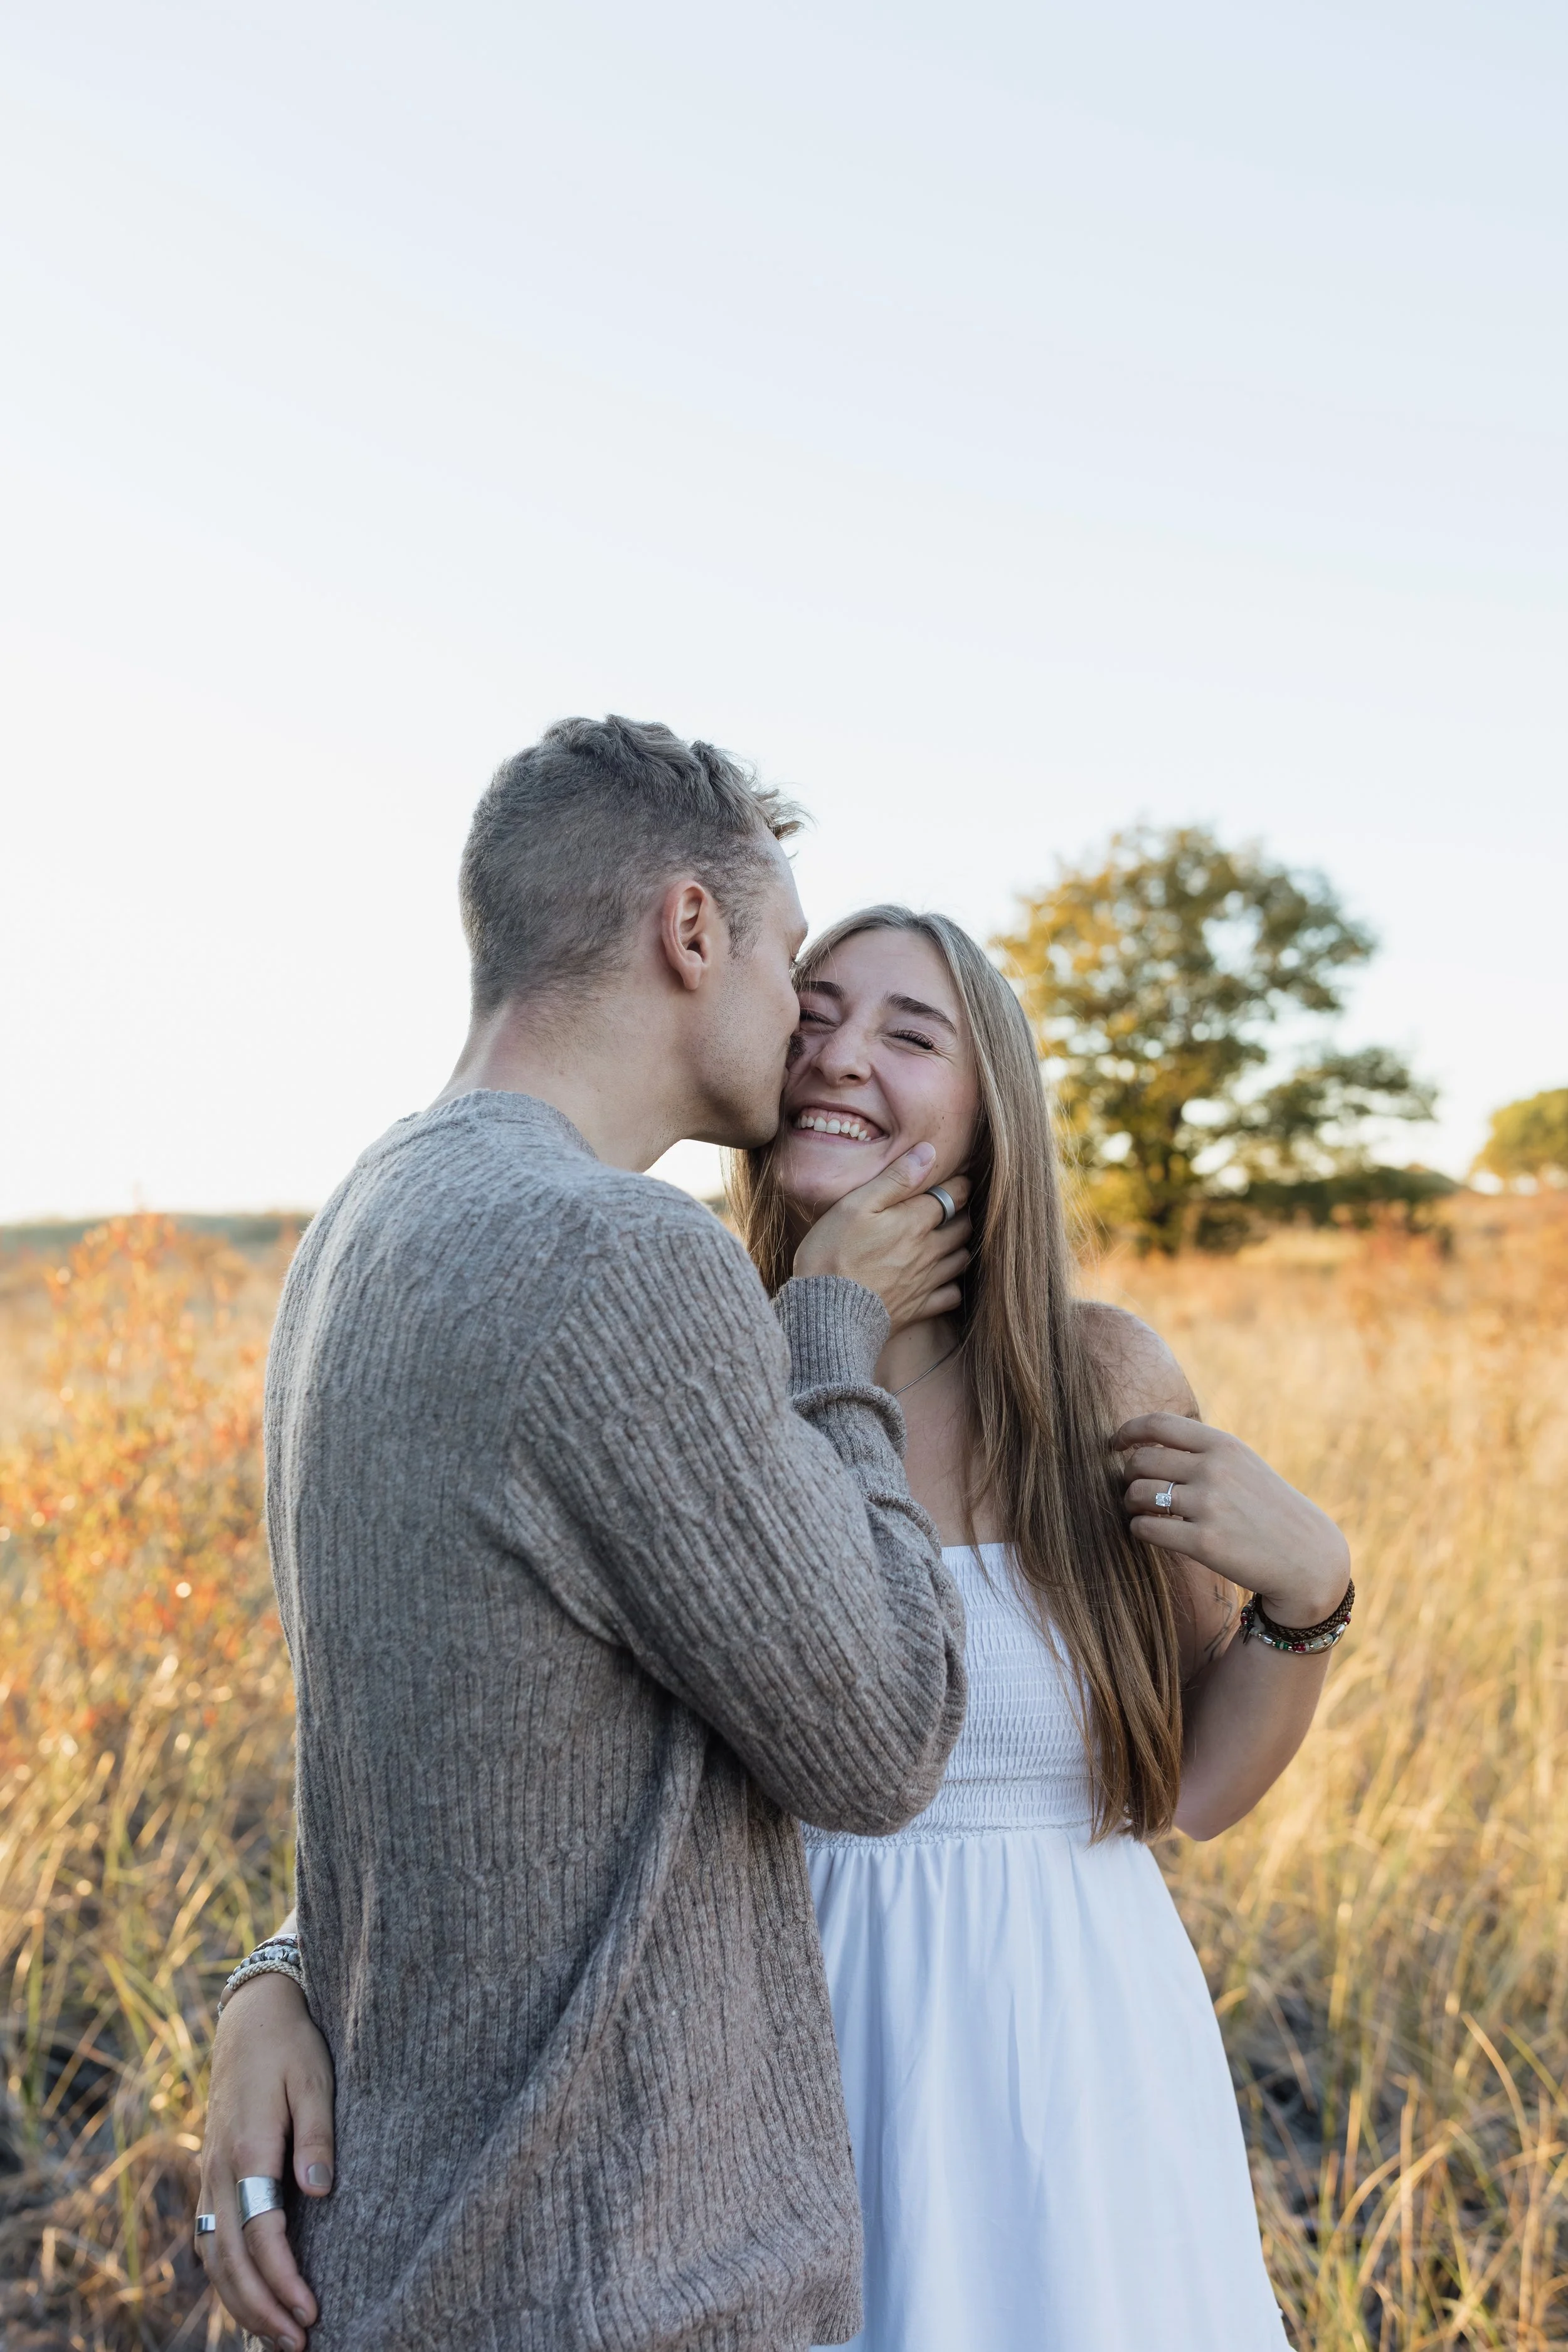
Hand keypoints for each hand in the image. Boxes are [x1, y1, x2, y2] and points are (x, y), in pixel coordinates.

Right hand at [197, 1971, 335, 2349]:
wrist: (253, 2013)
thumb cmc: (293, 2044)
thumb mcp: (316, 2078)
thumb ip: (317, 2135)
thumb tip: (320, 2192)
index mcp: (247, 2148)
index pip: (261, 2234)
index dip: (283, 2280)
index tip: (311, 2313)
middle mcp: (219, 2168)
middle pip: (229, 2259)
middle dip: (261, 2309)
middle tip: (298, 2345)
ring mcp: (209, 2172)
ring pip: (212, 2256)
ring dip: (240, 2302)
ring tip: (276, 2338)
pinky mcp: (211, 2172)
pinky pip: (208, 2239)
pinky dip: (224, 2277)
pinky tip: (248, 2297)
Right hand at [792, 1146, 970, 1333]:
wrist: (825, 1313)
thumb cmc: (832, 1254)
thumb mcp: (855, 1206)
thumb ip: (894, 1179)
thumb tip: (928, 1153)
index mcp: (915, 1221)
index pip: (954, 1195)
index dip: (959, 1183)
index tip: (958, 1178)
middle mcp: (928, 1251)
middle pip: (963, 1226)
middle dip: (963, 1212)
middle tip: (954, 1206)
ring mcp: (926, 1282)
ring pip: (962, 1259)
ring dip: (961, 1245)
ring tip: (951, 1238)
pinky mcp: (919, 1309)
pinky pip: (952, 1296)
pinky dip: (954, 1285)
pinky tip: (943, 1279)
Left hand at [1116, 1412, 1351, 1625]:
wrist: (1307, 1558)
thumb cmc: (1270, 1510)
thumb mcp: (1245, 1466)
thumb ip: (1204, 1452)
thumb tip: (1148, 1443)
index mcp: (1224, 1445)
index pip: (1159, 1423)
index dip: (1128, 1431)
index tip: (1116, 1443)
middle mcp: (1214, 1469)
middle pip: (1141, 1460)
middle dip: (1128, 1474)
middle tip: (1133, 1487)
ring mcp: (1208, 1505)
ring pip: (1138, 1494)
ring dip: (1130, 1503)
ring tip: (1140, 1511)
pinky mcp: (1203, 1542)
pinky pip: (1146, 1528)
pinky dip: (1139, 1529)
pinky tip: (1148, 1531)